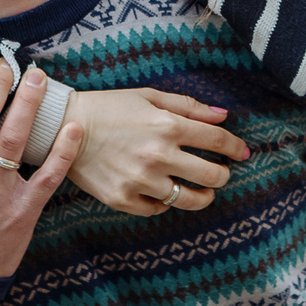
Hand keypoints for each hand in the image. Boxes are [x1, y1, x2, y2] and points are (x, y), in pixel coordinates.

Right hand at [61, 88, 247, 214]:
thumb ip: (189, 106)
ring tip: (204, 191)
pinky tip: (165, 192)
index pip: (217, 140)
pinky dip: (166, 202)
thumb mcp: (149, 97)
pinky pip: (158, 209)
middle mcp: (157, 155)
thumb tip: (223, 116)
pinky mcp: (123, 199)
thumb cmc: (109, 108)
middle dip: (224, 174)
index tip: (242, 152)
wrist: (63, 128)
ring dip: (203, 196)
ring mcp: (141, 181)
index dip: (235, 147)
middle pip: (212, 175)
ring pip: (189, 199)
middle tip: (222, 172)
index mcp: (167, 125)